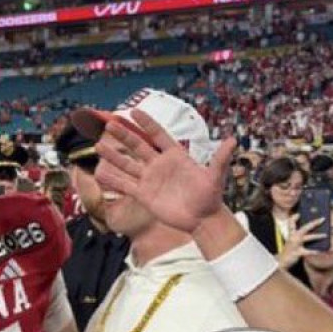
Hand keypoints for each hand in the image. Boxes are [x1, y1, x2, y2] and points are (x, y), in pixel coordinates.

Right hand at [94, 109, 238, 232]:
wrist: (203, 219)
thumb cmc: (211, 196)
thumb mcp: (216, 176)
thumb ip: (221, 158)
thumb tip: (234, 140)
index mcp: (175, 156)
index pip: (158, 135)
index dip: (147, 123)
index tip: (133, 111)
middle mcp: (160, 165)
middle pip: (138, 146)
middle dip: (124, 135)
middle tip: (109, 123)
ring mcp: (150, 180)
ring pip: (128, 165)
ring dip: (114, 157)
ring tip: (98, 146)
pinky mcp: (144, 195)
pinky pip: (126, 186)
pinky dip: (114, 180)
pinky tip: (100, 173)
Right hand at [277, 215, 325, 268]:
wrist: (280, 262)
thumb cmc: (289, 250)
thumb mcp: (291, 241)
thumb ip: (298, 236)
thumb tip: (312, 232)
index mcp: (290, 234)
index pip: (291, 222)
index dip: (295, 217)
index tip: (300, 214)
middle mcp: (293, 237)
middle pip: (305, 227)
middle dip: (314, 223)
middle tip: (323, 219)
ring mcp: (295, 244)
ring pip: (308, 238)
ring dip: (318, 236)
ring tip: (325, 235)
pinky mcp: (298, 252)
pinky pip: (308, 251)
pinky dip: (315, 251)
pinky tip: (321, 250)